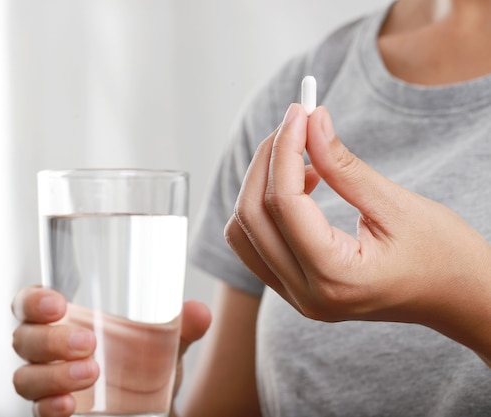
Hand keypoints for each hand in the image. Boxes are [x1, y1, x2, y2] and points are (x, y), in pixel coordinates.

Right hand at [11, 287, 210, 416]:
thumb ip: (182, 325)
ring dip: (53, 376)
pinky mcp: (54, 411)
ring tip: (91, 372)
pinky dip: (50, 408)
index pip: (29, 302)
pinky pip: (38, 411)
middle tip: (88, 342)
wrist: (153, 404)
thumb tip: (200, 313)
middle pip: (24, 339)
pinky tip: (70, 406)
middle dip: (50, 340)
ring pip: (26, 377)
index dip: (32, 301)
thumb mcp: (165, 339)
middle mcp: (48, 348)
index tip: (57, 304)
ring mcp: (48, 382)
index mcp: (65, 318)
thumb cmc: (144, 358)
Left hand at [224, 104, 490, 358]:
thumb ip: (344, 165)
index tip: (299, 111)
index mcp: (335, 276)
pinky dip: (265, 208)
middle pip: (252, 217)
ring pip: (244, 232)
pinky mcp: (295, 289)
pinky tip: (300, 186)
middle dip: (267, 161)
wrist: (457, 298)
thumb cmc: (443, 254)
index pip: (283, 203)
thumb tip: (310, 119)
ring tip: (301, 158)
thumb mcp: (397, 205)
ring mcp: (297, 297)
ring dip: (260, 185)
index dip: (285, 149)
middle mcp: (307, 295)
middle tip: (296, 124)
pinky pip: (256, 244)